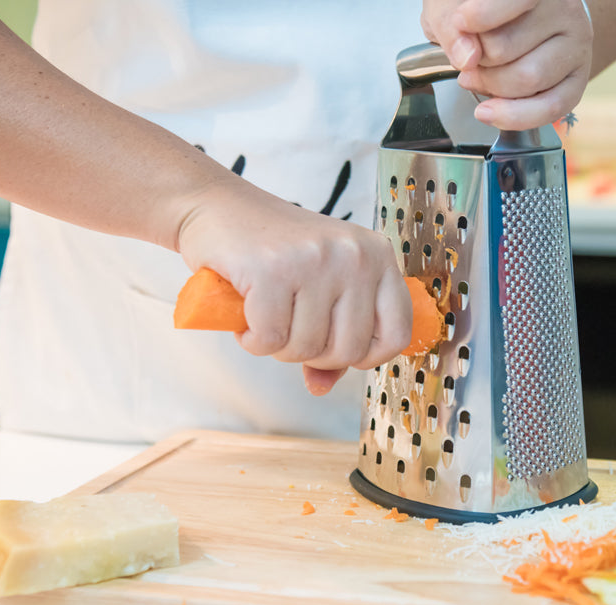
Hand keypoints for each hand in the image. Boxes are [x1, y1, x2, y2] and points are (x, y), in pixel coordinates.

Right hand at [175, 177, 411, 394]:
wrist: (217, 207)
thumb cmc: (273, 251)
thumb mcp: (320, 286)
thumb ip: (333, 337)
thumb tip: (322, 387)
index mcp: (378, 257)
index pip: (397, 334)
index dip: (366, 356)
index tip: (337, 347)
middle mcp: (354, 255)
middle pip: (348, 350)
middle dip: (312, 354)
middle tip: (289, 328)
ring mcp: (315, 260)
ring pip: (306, 349)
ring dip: (278, 346)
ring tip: (266, 314)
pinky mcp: (272, 269)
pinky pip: (269, 339)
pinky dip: (252, 340)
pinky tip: (246, 315)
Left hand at [421, 0, 592, 130]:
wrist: (515, 21)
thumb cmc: (484, 9)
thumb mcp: (454, 5)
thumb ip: (450, 24)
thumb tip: (468, 57)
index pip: (515, 1)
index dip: (477, 18)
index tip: (460, 24)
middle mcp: (565, 10)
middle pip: (505, 48)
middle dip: (476, 61)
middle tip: (470, 55)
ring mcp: (575, 46)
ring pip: (527, 79)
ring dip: (491, 86)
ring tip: (478, 75)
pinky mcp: (577, 80)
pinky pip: (549, 108)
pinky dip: (513, 116)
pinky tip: (489, 111)